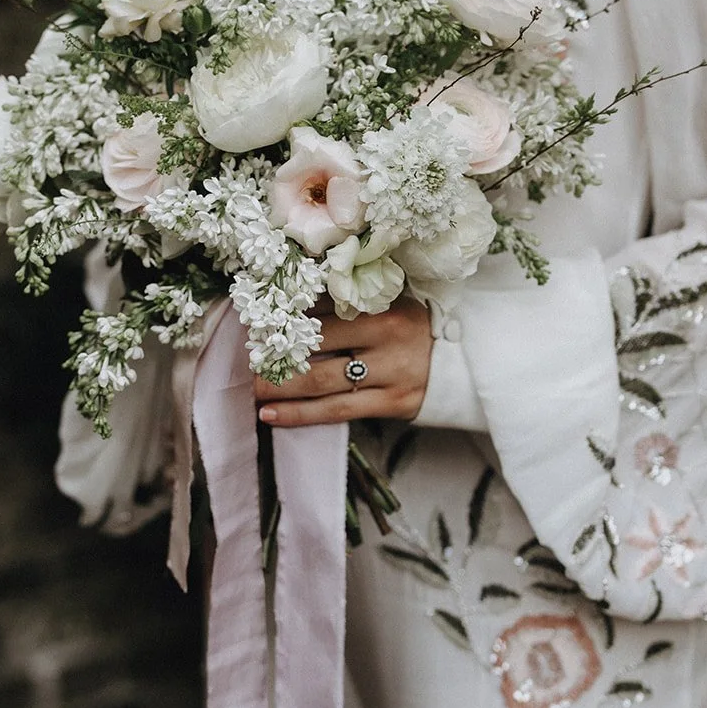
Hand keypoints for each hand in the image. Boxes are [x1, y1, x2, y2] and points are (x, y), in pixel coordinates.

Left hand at [255, 295, 432, 425]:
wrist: (465, 362)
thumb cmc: (415, 327)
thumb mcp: (389, 302)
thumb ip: (348, 298)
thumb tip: (292, 292)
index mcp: (383, 304)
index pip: (323, 306)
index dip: (285, 314)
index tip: (253, 318)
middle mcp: (387, 336)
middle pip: (318, 343)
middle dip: (275, 351)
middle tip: (240, 356)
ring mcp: (390, 373)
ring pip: (322, 381)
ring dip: (280, 385)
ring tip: (248, 388)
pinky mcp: (391, 404)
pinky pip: (336, 411)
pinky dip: (299, 414)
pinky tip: (269, 415)